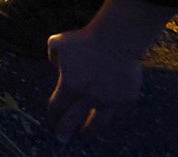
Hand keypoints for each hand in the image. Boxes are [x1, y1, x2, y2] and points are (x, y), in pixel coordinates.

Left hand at [45, 27, 142, 142]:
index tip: (51, 121)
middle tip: (62, 138)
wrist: (117, 40)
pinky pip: (119, 115)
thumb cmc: (85, 39)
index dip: (52, 116)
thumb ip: (52, 56)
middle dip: (65, 131)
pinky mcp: (126, 99)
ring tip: (87, 134)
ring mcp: (108, 100)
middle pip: (73, 121)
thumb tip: (55, 65)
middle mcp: (88, 98)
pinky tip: (110, 120)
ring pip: (98, 124)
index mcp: (69, 86)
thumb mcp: (58, 43)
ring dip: (90, 131)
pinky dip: (114, 118)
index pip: (57, 107)